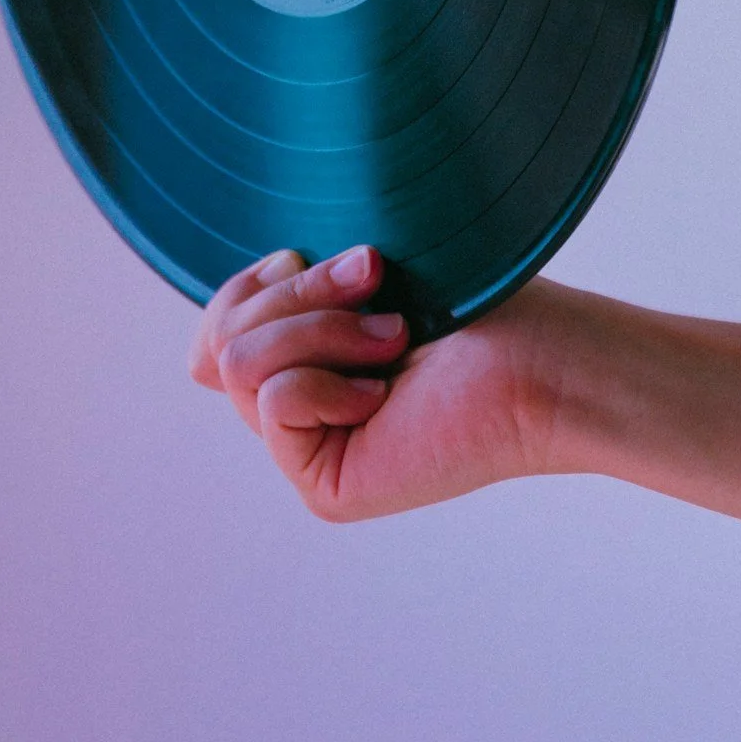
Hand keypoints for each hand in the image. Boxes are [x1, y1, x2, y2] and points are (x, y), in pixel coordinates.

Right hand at [189, 245, 572, 520]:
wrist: (539, 354)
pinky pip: (274, 402)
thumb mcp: (346, 281)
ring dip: (322, 328)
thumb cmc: (469, 300)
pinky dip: (328, 377)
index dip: (246, 287)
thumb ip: (270, 307)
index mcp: (302, 361)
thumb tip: (201, 355)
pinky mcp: (327, 486)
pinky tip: (384, 391)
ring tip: (393, 335)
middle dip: (297, 293)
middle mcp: (299, 412)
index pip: (213, 332)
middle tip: (375, 280)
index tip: (308, 255)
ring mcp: (310, 452)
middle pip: (220, 341)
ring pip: (239, 363)